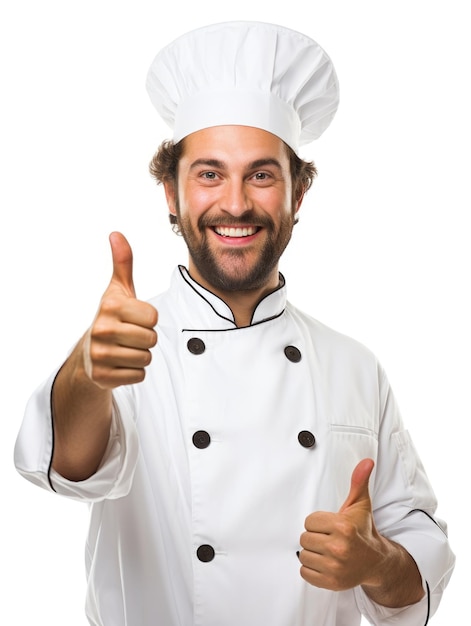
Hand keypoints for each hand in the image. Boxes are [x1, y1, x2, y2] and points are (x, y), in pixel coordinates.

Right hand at [83, 232, 157, 388]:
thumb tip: (116, 234)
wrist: (87, 354)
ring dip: (140, 356)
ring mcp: (100, 356)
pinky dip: (134, 372)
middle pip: (151, 339)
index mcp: (110, 307)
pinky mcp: (103, 377)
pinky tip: (120, 364)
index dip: (148, 319)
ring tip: (124, 349)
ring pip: (146, 358)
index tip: (133, 318)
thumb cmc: (111, 317)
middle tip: (129, 336)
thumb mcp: (117, 290)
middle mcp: (102, 330)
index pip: (153, 316)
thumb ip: (123, 262)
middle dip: (146, 339)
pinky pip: (138, 375)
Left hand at [299, 458, 385, 590]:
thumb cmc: (363, 530)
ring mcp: (335, 567)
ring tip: (327, 550)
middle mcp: (339, 548)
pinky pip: (305, 572)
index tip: (330, 525)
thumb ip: (358, 481)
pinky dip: (311, 569)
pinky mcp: (331, 582)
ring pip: (303, 555)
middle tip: (329, 538)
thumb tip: (366, 461)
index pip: (309, 521)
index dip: (318, 522)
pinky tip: (324, 563)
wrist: (376, 561)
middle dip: (315, 537)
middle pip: (304, 538)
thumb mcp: (360, 504)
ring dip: (313, 553)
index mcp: (343, 527)